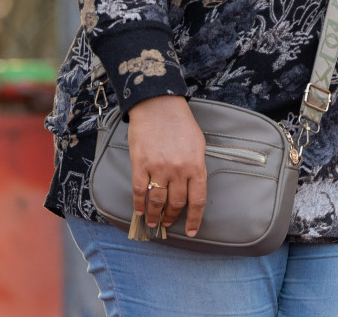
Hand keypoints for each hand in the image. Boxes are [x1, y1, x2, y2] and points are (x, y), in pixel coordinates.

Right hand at [126, 95, 207, 235]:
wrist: (158, 106)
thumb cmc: (181, 124)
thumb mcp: (198, 144)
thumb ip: (196, 166)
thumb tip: (192, 187)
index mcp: (196, 165)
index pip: (198, 200)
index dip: (195, 219)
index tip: (192, 231)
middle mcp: (179, 170)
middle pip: (176, 203)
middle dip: (173, 217)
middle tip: (169, 224)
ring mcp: (159, 168)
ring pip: (157, 201)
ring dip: (155, 215)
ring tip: (154, 222)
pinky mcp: (140, 164)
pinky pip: (139, 191)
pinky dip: (139, 204)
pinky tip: (139, 211)